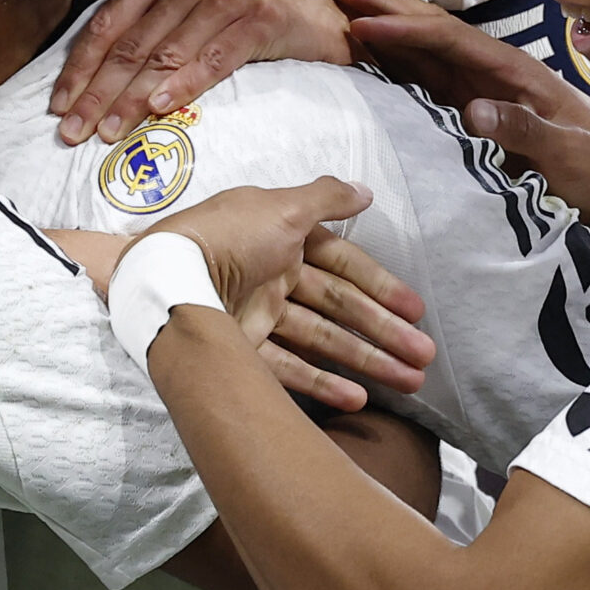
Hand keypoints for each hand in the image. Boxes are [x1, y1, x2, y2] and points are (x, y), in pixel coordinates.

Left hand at [52, 0, 356, 145]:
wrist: (314, 14)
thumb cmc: (241, 14)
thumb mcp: (187, 2)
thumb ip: (141, 9)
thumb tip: (81, 4)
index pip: (108, 23)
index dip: (80, 67)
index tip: (59, 105)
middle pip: (131, 44)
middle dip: (97, 93)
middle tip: (73, 132)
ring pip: (165, 55)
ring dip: (131, 100)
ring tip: (108, 133)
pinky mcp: (258, 18)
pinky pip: (213, 59)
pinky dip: (184, 85)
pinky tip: (159, 109)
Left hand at [122, 178, 415, 408]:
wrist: (165, 277)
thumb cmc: (228, 236)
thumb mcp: (281, 207)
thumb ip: (326, 198)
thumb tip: (366, 190)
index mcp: (283, 240)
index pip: (344, 265)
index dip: (380, 286)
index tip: (415, 311)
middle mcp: (272, 276)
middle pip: (339, 307)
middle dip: (384, 331)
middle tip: (424, 358)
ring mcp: (256, 315)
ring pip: (322, 341)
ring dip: (366, 361)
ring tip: (409, 383)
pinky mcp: (241, 348)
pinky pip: (288, 369)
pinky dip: (322, 384)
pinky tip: (358, 399)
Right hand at [331, 0, 589, 267]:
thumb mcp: (572, 156)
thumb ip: (526, 131)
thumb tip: (474, 110)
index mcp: (517, 72)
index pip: (451, 40)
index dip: (404, 28)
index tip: (360, 21)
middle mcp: (496, 74)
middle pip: (431, 33)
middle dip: (383, 8)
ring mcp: (484, 94)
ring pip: (423, 55)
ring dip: (382, 33)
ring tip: (337, 14)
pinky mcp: (477, 118)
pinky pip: (426, 86)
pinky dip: (393, 69)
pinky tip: (367, 64)